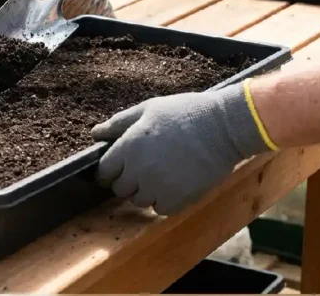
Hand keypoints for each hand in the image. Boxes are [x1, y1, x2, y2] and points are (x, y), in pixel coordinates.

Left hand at [91, 81, 273, 215]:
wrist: (223, 127)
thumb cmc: (185, 112)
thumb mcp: (148, 109)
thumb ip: (118, 124)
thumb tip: (95, 134)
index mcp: (128, 147)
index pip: (104, 172)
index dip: (110, 170)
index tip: (119, 167)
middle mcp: (139, 171)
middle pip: (120, 189)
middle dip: (128, 180)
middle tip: (145, 167)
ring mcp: (158, 188)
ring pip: (139, 201)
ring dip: (146, 191)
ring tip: (162, 173)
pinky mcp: (178, 200)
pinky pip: (160, 209)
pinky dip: (164, 201)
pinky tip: (175, 183)